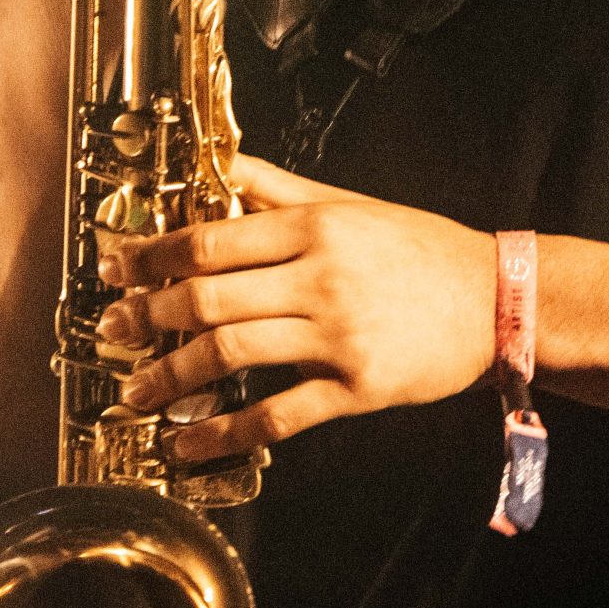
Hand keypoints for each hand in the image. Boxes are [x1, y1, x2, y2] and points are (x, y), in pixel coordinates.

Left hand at [94, 154, 497, 460]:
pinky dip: (225, 433)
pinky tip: (188, 443)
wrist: (497, 299)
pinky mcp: (358, 387)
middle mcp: (321, 277)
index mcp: (315, 227)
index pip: (211, 239)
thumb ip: (279, 188)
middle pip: (209, 297)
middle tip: (112, 331)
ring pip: (232, 355)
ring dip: (172, 376)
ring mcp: (338, 335)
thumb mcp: (350, 203)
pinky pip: (278, 415)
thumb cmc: (421, 248)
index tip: (115, 269)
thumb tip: (221, 164)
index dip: (152, 255)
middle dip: (148, 316)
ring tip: (136, 391)